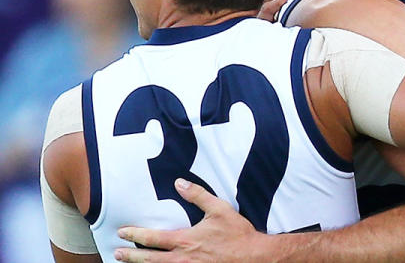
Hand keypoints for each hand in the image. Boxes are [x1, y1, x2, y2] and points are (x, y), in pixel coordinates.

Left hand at [114, 178, 264, 262]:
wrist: (253, 257)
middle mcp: (183, 258)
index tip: (122, 232)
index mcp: (186, 240)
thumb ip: (198, 195)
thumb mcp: (219, 209)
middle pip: (149, 259)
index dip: (135, 235)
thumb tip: (180, 183)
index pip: (153, 239)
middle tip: (117, 253)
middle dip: (131, 256)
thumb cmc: (237, 234)